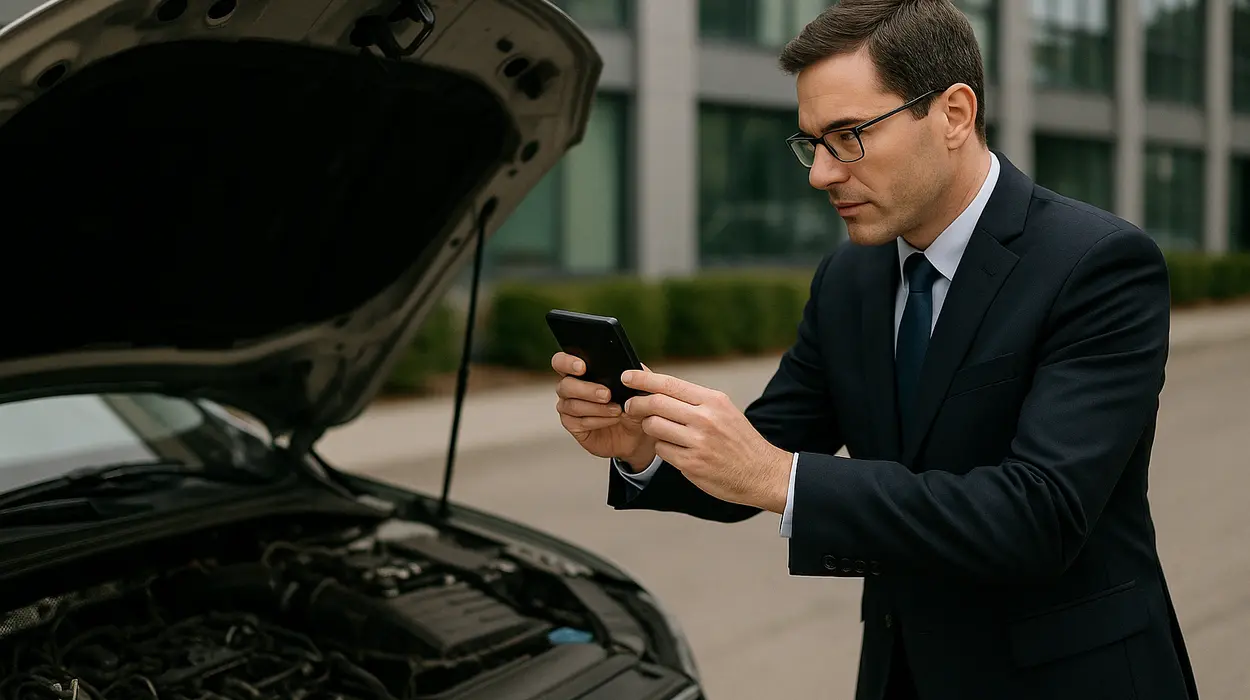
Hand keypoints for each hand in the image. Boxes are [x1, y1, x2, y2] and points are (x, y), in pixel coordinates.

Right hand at [552, 352, 656, 469]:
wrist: (636, 432)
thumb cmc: (633, 404)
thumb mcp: (637, 387)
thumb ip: (633, 374)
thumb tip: (627, 367)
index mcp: (580, 371)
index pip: (561, 362)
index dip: (567, 362)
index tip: (582, 367)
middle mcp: (570, 388)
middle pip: (565, 385)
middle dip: (586, 389)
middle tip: (607, 394)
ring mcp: (568, 407)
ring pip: (573, 405)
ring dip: (597, 408)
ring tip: (617, 410)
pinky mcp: (572, 425)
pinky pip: (579, 422)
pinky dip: (597, 420)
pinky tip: (612, 419)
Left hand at [620, 369, 791, 512]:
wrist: (763, 473)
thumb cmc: (739, 440)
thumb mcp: (723, 410)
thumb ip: (692, 399)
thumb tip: (657, 384)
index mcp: (713, 400)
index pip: (669, 383)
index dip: (642, 379)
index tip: (626, 376)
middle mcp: (705, 418)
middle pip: (655, 403)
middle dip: (635, 403)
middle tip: (629, 406)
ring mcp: (698, 442)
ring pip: (654, 426)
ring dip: (648, 426)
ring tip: (655, 429)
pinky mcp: (691, 464)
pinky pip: (661, 449)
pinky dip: (661, 447)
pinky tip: (673, 448)